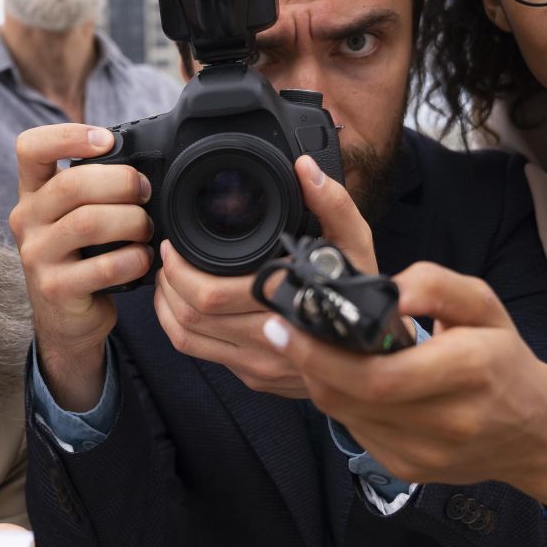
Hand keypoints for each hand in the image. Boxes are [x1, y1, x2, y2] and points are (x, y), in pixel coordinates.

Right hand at [10, 124, 154, 411]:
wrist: (66, 319)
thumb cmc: (81, 257)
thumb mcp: (74, 217)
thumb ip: (94, 188)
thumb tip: (145, 164)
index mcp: (32, 193)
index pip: (30, 148)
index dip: (69, 135)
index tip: (107, 141)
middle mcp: (26, 220)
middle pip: (72, 184)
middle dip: (121, 182)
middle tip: (145, 192)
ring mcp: (36, 256)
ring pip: (88, 223)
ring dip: (131, 221)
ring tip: (146, 229)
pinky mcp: (55, 289)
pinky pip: (102, 266)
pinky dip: (133, 260)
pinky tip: (143, 260)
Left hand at [153, 156, 371, 398]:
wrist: (379, 356)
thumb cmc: (365, 296)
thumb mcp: (357, 246)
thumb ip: (333, 205)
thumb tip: (305, 168)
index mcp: (289, 305)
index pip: (211, 296)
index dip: (181, 270)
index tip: (174, 246)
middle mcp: (272, 341)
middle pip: (192, 317)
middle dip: (169, 282)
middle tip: (167, 256)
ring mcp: (261, 365)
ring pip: (189, 339)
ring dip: (168, 306)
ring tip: (169, 278)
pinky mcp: (253, 377)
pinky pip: (202, 355)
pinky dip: (180, 328)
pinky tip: (181, 306)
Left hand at [267, 263, 546, 509]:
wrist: (536, 432)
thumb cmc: (505, 361)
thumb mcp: (485, 306)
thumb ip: (436, 286)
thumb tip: (388, 288)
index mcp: (467, 371)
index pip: (376, 375)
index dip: (320, 354)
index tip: (286, 325)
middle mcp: (444, 421)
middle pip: (348, 397)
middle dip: (307, 362)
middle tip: (284, 330)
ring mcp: (423, 454)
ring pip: (343, 415)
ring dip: (321, 380)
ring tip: (314, 348)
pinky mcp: (407, 470)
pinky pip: (356, 431)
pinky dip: (344, 402)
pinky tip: (349, 380)